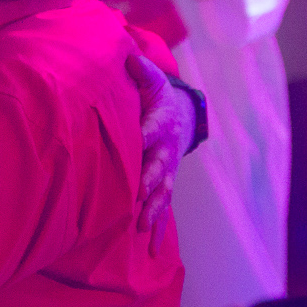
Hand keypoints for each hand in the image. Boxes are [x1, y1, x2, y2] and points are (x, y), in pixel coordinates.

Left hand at [127, 52, 191, 256]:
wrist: (178, 116)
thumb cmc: (156, 96)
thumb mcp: (151, 79)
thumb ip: (140, 70)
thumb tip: (129, 56)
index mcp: (161, 123)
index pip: (151, 128)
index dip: (143, 135)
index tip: (134, 142)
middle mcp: (166, 151)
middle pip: (158, 167)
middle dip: (149, 180)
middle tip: (138, 193)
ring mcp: (167, 171)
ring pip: (162, 193)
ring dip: (153, 210)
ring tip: (141, 226)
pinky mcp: (164, 185)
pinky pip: (163, 209)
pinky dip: (158, 229)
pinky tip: (152, 250)